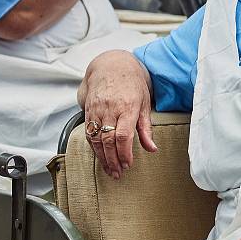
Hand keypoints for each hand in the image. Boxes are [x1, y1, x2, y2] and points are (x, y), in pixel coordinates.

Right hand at [78, 50, 156, 178]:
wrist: (111, 66)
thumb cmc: (132, 84)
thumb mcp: (145, 103)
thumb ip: (146, 127)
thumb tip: (152, 148)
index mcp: (127, 106)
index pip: (123, 135)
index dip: (124, 153)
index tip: (128, 165)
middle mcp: (110, 109)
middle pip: (108, 140)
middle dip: (113, 160)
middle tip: (118, 173)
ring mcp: (97, 110)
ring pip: (96, 139)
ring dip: (102, 157)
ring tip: (110, 170)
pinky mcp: (88, 111)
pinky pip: (89, 132)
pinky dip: (94, 147)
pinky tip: (100, 156)